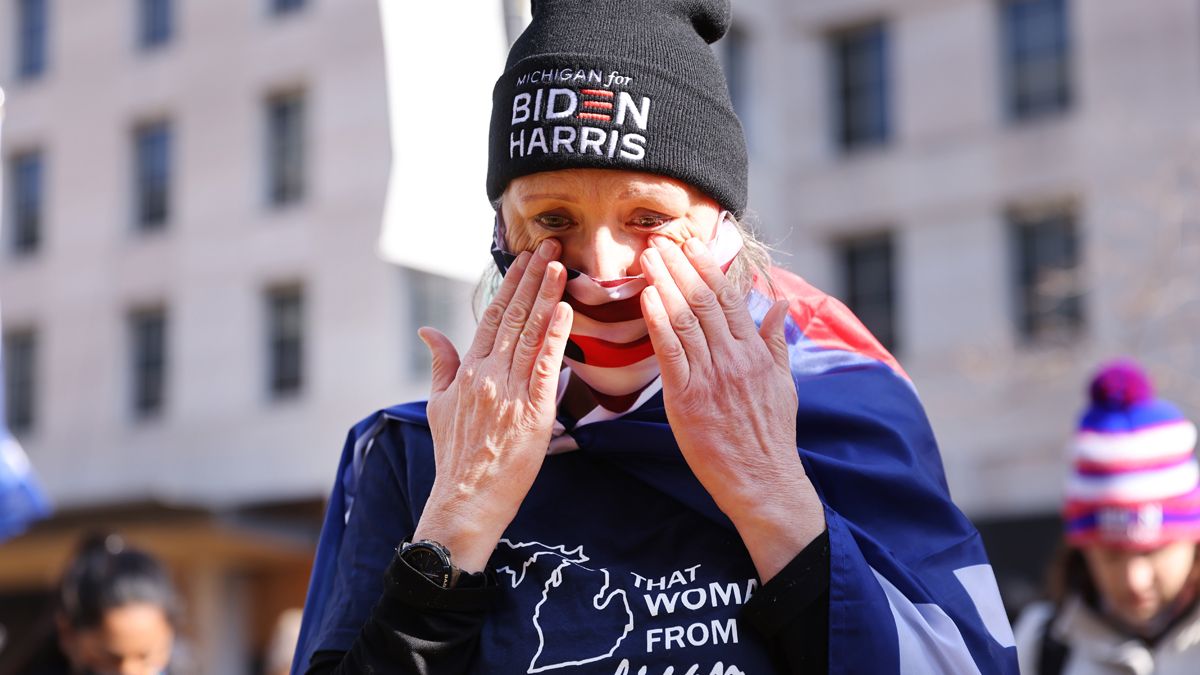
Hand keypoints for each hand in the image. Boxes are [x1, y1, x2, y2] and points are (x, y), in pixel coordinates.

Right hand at [414, 239, 572, 571]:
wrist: (465, 498)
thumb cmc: (455, 455)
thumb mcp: (438, 405)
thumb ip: (440, 364)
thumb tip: (428, 332)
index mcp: (467, 370)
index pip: (491, 316)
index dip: (511, 284)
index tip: (526, 258)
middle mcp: (486, 374)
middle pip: (513, 315)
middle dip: (534, 278)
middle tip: (552, 246)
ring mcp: (508, 391)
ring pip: (530, 333)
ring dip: (547, 296)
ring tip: (562, 266)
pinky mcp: (532, 411)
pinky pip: (544, 366)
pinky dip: (555, 336)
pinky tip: (565, 310)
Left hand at [640, 235, 824, 581]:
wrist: (763, 481)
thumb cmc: (770, 435)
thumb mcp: (783, 383)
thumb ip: (776, 341)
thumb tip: (780, 303)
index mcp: (756, 352)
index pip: (729, 298)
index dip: (707, 267)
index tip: (690, 244)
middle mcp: (734, 358)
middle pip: (704, 300)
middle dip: (680, 266)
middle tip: (660, 240)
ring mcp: (711, 377)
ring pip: (685, 319)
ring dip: (665, 283)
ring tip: (647, 257)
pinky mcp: (688, 399)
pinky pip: (671, 352)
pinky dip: (658, 320)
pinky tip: (647, 297)